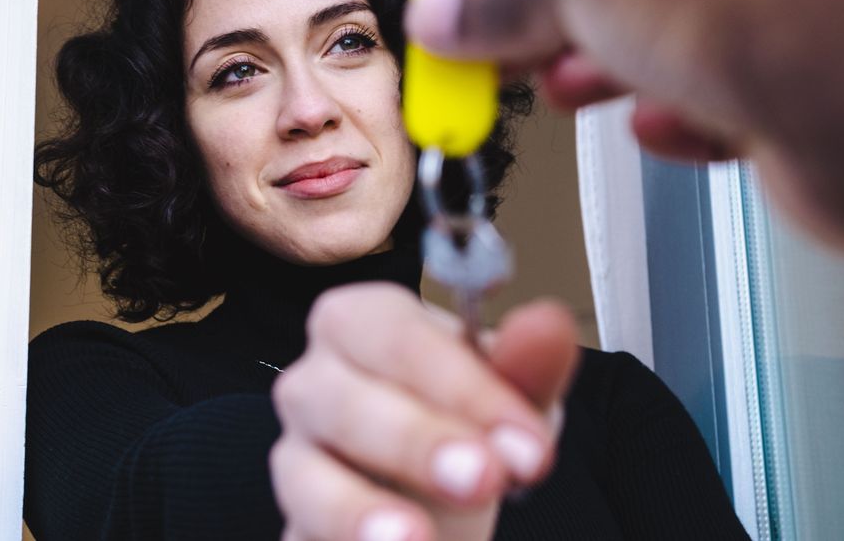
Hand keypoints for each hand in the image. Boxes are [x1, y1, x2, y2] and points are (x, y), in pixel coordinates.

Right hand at [270, 283, 576, 540]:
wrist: (435, 507)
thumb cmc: (463, 428)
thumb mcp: (510, 402)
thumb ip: (527, 366)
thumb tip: (547, 325)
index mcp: (365, 324)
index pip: (396, 335)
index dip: (461, 385)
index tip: (524, 440)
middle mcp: (316, 380)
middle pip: (343, 397)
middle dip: (417, 440)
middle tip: (485, 478)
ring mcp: (296, 452)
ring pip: (306, 470)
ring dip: (361, 507)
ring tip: (417, 537)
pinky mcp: (297, 518)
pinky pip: (305, 528)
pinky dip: (346, 537)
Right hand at [406, 0, 843, 250]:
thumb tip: (447, 13)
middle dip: (542, 21)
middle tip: (482, 59)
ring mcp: (784, 12)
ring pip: (668, 44)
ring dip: (603, 72)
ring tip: (561, 88)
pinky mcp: (804, 99)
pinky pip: (722, 110)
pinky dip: (678, 123)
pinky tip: (659, 123)